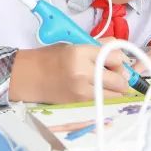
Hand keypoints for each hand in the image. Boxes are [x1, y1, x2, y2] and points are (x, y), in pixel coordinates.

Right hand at [9, 43, 133, 103]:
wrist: (29, 77)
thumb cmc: (50, 58)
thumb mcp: (74, 44)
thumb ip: (98, 46)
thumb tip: (121, 51)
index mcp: (80, 53)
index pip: (116, 57)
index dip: (118, 59)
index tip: (113, 61)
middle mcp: (83, 73)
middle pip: (120, 80)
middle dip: (121, 78)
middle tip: (113, 75)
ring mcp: (82, 93)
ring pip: (115, 96)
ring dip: (115, 91)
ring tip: (106, 85)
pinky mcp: (79, 106)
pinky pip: (104, 104)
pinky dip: (106, 100)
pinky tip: (98, 94)